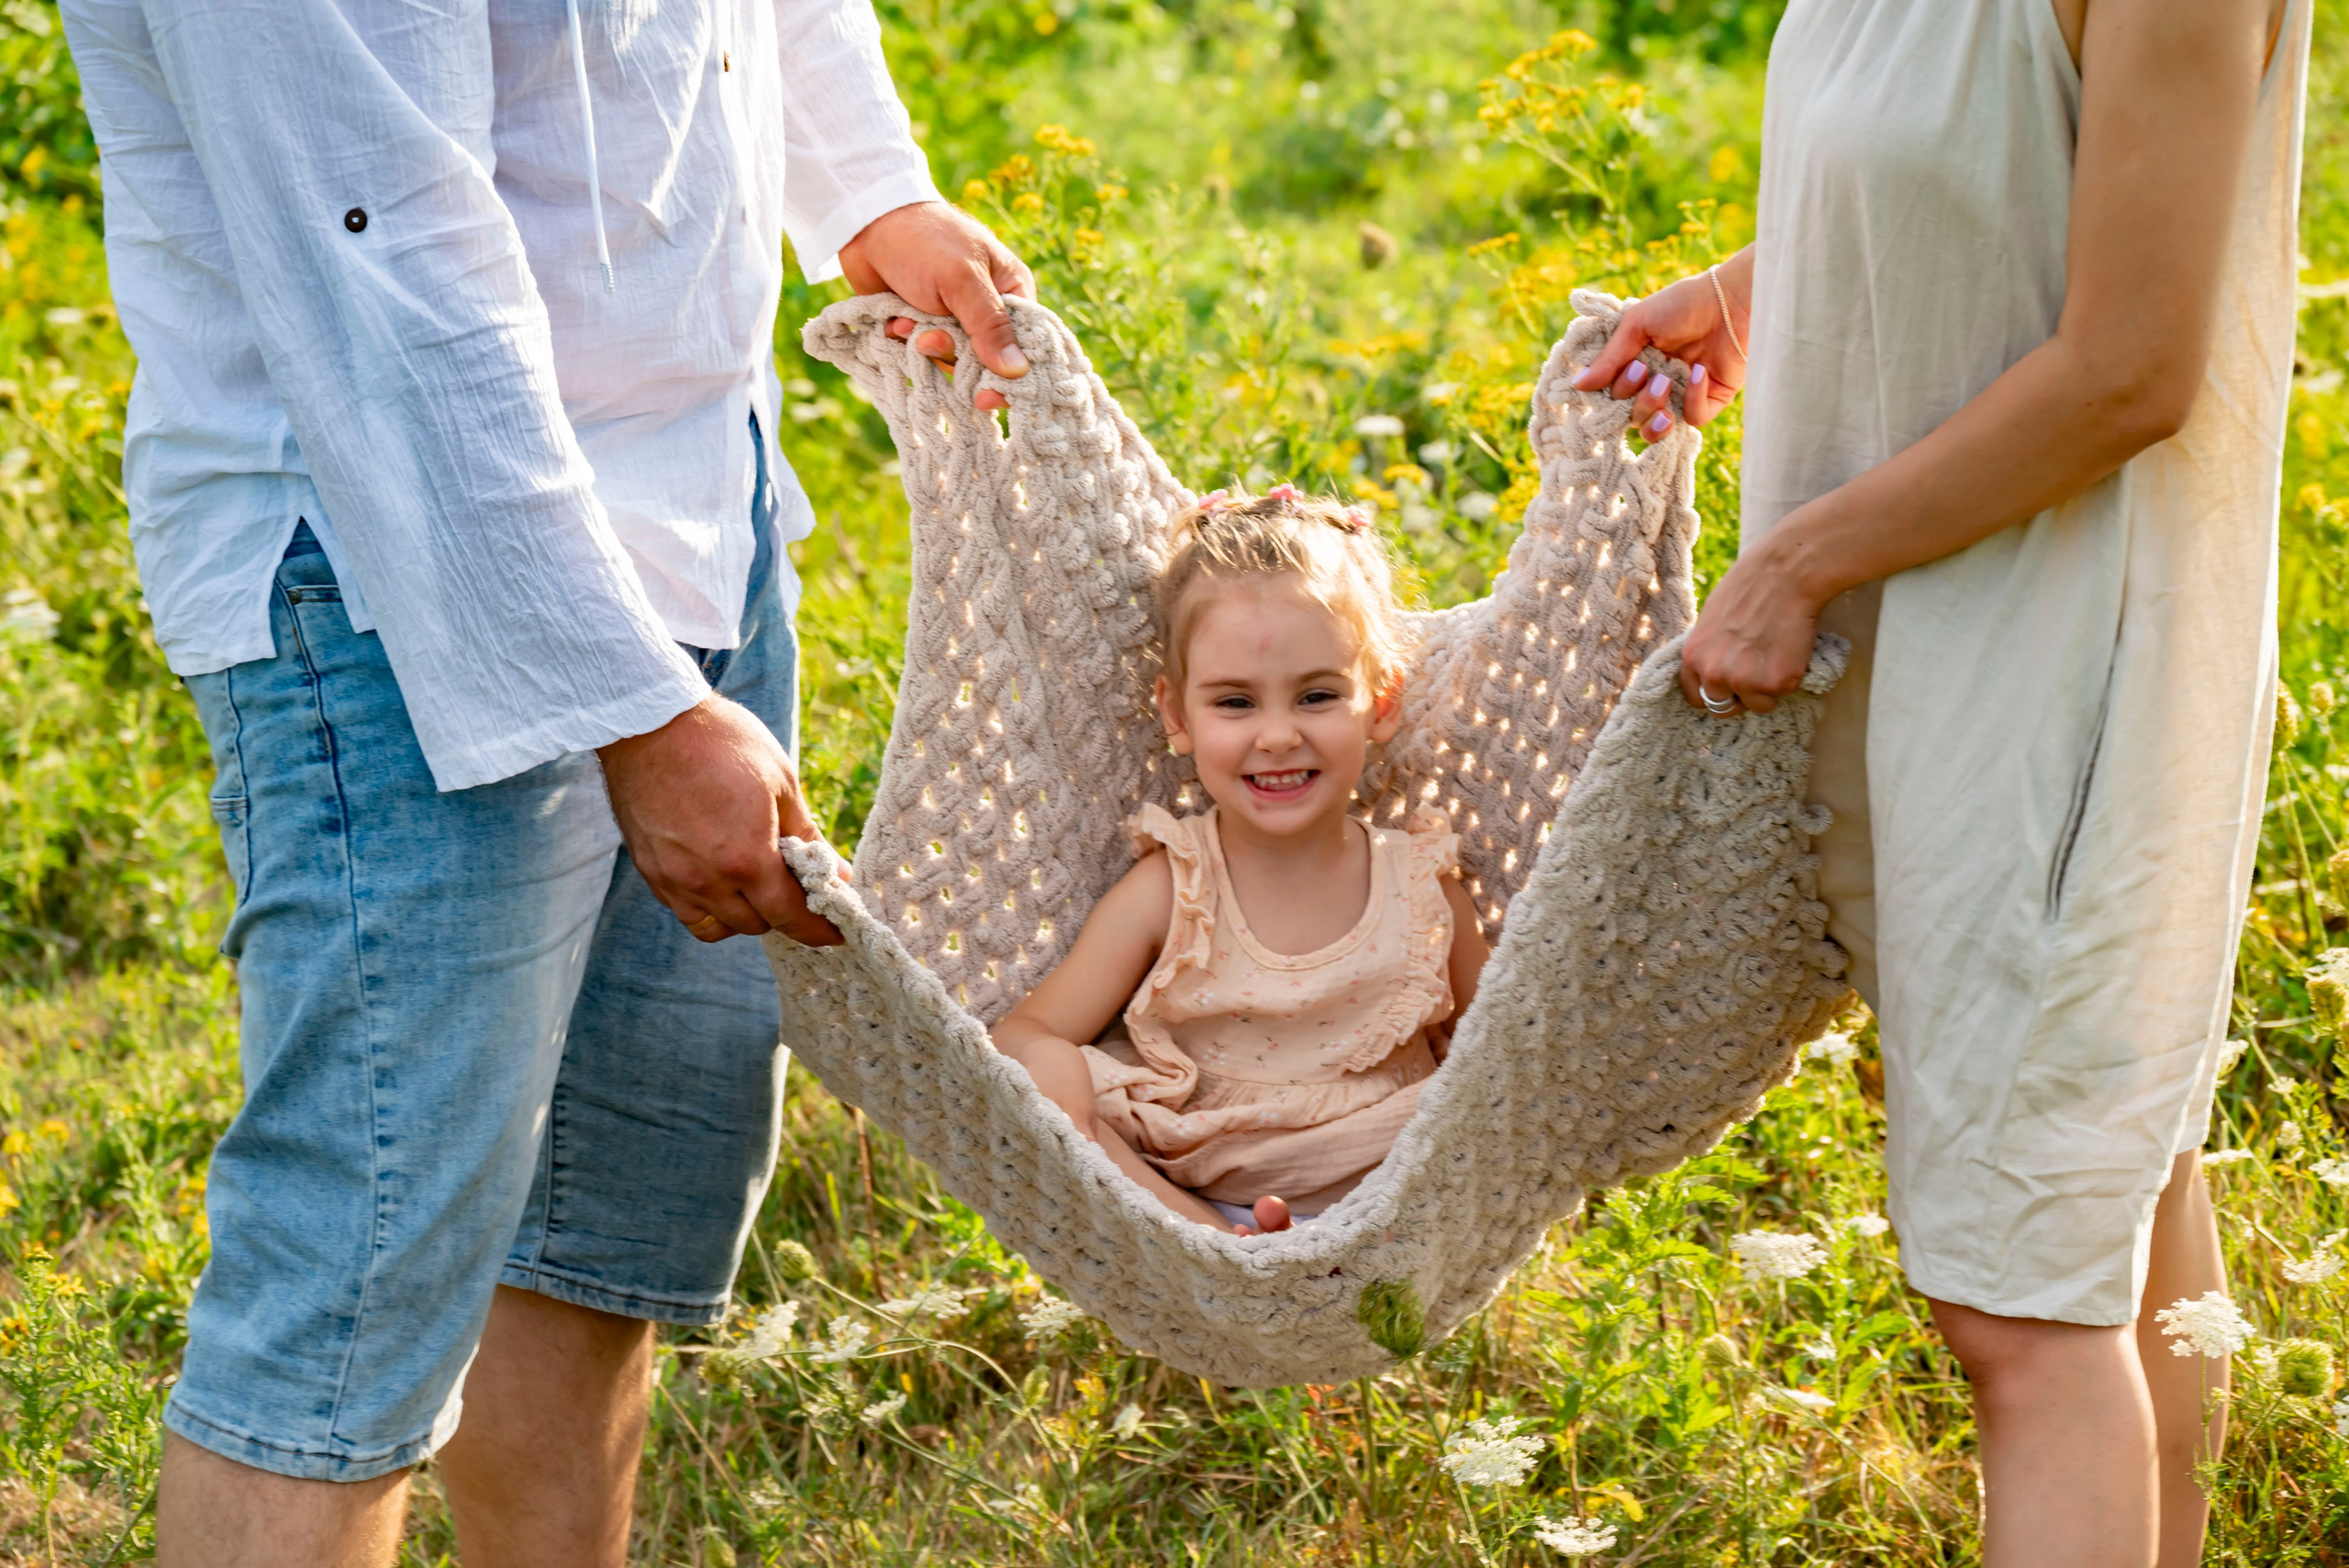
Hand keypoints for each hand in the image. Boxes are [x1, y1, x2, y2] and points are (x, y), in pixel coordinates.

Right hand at [597, 694, 843, 945]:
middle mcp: (706, 880)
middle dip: (782, 913)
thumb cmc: (721, 742)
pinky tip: (718, 874)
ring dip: (742, 915)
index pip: (790, 917)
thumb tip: (837, 873)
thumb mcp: (780, 782)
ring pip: (716, 927)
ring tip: (754, 883)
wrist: (648, 720)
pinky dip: (708, 905)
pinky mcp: (649, 870)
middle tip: (795, 887)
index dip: (818, 930)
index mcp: (746, 859)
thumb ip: (807, 836)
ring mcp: (672, 878)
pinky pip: (684, 909)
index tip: (836, 933)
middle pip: (755, 925)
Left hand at [839, 200, 1035, 413]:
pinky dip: (906, 343)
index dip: (1011, 375)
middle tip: (929, 342)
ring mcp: (953, 319)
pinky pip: (921, 353)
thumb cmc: (925, 240)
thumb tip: (1019, 371)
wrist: (868, 222)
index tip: (988, 396)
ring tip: (905, 324)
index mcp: (1011, 292)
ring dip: (925, 347)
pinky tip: (893, 323)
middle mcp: (986, 310)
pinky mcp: (923, 326)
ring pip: (950, 359)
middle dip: (953, 355)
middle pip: (985, 360)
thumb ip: (989, 326)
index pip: (1025, 345)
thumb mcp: (962, 279)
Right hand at [1572, 247, 1750, 441]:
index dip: (1614, 394)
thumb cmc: (1682, 304)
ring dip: (1655, 410)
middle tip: (1649, 371)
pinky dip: (1692, 401)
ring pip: (1656, 428)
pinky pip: (1692, 420)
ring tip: (1665, 383)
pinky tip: (1699, 372)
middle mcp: (1655, 385)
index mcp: (1635, 366)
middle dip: (1637, 399)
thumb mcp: (1637, 324)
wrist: (1731, 299)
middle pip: (1631, 417)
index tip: (1627, 370)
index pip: (1613, 399)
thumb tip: (1578, 386)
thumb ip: (1610, 358)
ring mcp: (1681, 396)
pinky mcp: (1710, 401)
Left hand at [1676, 530, 1824, 716]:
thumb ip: (1710, 650)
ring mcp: (1744, 681)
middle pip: (1723, 707)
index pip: (1696, 697)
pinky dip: (1789, 678)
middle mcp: (1713, 675)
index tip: (1729, 688)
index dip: (1715, 693)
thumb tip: (1716, 670)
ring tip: (1775, 654)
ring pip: (1757, 704)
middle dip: (1740, 695)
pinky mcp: (1776, 683)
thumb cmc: (1750, 587)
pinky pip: (1782, 693)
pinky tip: (1789, 649)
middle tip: (1757, 672)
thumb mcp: (1711, 620)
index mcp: (1693, 657)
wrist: (1785, 573)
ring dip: (1767, 689)